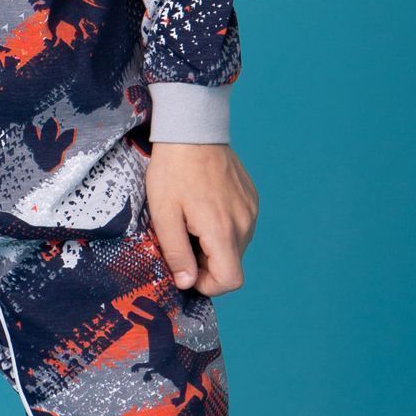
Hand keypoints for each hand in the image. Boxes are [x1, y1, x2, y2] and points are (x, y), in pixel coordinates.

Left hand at [144, 141, 258, 295]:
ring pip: (235, 247)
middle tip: (181, 238)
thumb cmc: (173, 171)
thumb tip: (186, 283)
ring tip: (191, 220)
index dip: (208, 285)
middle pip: (231, 264)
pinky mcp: (251, 199)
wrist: (192, 131)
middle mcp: (244, 223)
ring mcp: (251, 210)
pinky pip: (240, 227)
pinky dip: (222, 228)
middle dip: (206, 263)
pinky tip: (203, 207)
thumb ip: (176, 252)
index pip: (231, 280)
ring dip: (214, 246)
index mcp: (222, 230)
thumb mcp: (164, 214)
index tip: (187, 270)